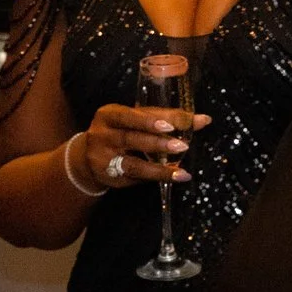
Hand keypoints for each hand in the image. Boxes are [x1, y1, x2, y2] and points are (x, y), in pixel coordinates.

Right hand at [82, 103, 212, 188]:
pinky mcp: (109, 176)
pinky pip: (134, 177)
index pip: (132, 115)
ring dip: (159, 167)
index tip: (172, 124)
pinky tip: (173, 176)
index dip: (151, 120)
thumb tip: (202, 120)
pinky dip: (155, 177)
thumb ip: (165, 118)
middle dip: (158, 143)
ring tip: (180, 170)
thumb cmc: (121, 131)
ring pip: (132, 163)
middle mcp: (103, 135)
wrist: (89, 155)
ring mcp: (103, 158)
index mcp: (110, 114)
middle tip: (181, 146)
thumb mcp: (136, 119)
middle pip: (131, 138)